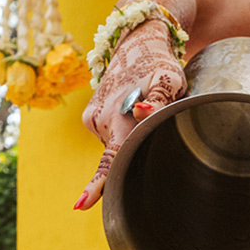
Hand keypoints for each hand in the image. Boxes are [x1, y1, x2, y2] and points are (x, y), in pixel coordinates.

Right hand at [76, 22, 185, 209]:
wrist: (134, 44)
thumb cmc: (159, 65)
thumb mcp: (169, 80)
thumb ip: (159, 100)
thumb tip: (142, 112)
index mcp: (121, 116)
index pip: (110, 158)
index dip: (97, 184)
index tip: (81, 204)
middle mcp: (102, 120)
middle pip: (117, 156)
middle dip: (130, 155)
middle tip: (142, 129)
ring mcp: (93, 119)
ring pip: (114, 145)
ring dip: (128, 137)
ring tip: (140, 111)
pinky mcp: (89, 118)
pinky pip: (108, 136)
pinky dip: (120, 131)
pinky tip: (128, 112)